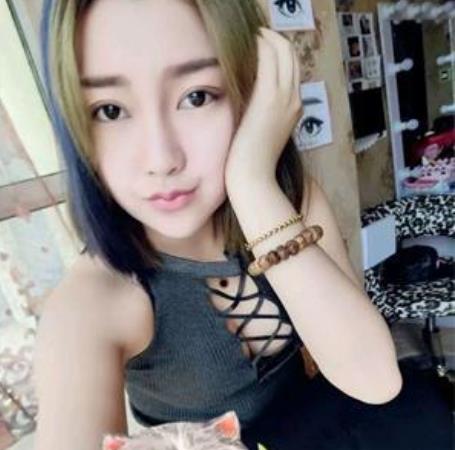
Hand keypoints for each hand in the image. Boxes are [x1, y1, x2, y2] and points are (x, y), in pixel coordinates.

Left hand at [225, 27, 301, 192]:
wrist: (254, 177)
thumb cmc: (253, 161)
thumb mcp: (264, 134)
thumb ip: (264, 115)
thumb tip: (252, 103)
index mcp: (294, 107)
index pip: (291, 68)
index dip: (278, 51)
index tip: (261, 43)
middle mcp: (294, 99)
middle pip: (291, 55)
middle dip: (274, 38)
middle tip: (256, 32)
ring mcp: (283, 98)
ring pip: (282, 52)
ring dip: (267, 37)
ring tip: (251, 32)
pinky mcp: (268, 99)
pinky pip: (268, 59)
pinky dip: (260, 45)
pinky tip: (248, 40)